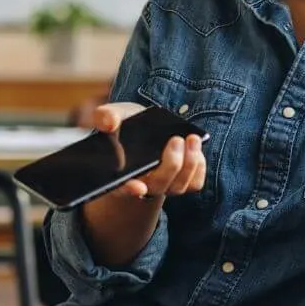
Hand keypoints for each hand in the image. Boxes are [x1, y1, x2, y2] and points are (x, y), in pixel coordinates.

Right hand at [91, 102, 205, 200]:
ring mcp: (163, 186)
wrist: (146, 127)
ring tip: (192, 138)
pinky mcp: (183, 183)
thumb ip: (105, 116)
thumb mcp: (113, 115)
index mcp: (118, 174)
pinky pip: (194, 184)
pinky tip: (196, 149)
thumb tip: (109, 122)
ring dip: (189, 164)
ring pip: (178, 186)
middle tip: (175, 140)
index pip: (120, 188)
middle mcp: (141, 184)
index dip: (129, 189)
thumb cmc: (126, 124)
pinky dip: (199, 167)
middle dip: (170, 165)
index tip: (137, 187)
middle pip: (157, 185)